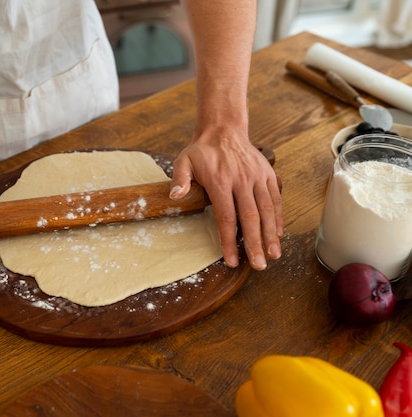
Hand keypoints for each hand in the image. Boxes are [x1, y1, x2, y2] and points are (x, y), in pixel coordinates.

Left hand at [170, 129, 282, 269]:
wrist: (224, 129)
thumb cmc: (202, 151)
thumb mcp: (183, 161)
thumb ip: (179, 180)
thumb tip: (175, 196)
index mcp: (220, 181)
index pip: (226, 217)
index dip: (229, 241)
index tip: (231, 260)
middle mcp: (242, 180)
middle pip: (251, 218)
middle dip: (256, 244)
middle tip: (259, 265)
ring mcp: (257, 177)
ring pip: (268, 210)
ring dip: (271, 235)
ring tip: (273, 255)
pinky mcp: (268, 175)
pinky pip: (276, 199)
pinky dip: (278, 218)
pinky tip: (278, 234)